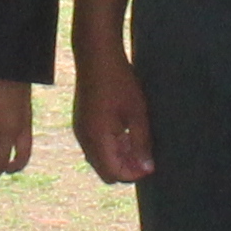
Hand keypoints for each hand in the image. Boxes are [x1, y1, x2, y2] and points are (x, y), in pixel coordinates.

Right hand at [71, 51, 155, 185]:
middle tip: (145, 156)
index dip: (134, 173)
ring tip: (136, 142)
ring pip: (99, 159)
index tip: (150, 164)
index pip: (114, 173)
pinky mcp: (81, 123)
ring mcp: (80, 131)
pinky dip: (109, 147)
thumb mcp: (137, 113)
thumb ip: (141, 143)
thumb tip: (147, 168)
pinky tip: (124, 132)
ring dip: (118, 158)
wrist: (96, 56)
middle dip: (126, 168)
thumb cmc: (119, 81)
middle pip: (105, 171)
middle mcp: (85, 139)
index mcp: (98, 139)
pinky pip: (94, 146)